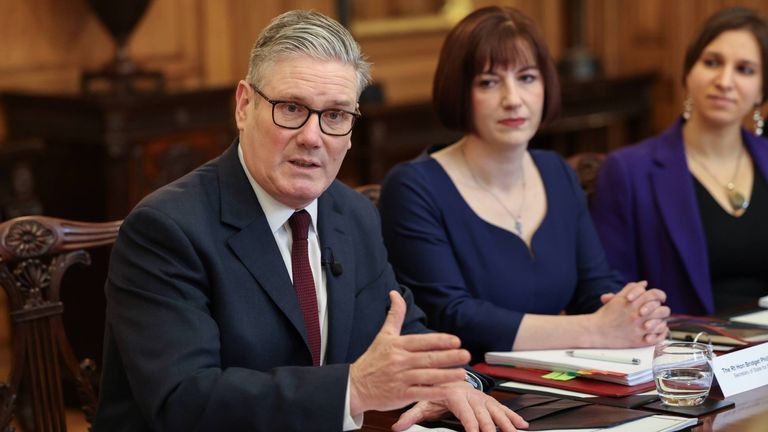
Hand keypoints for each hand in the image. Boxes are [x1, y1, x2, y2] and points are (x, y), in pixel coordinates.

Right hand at [349, 291, 470, 415]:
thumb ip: (394, 315)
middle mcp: (399, 361)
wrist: (355, 386)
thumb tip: (395, 293)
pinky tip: (449, 391)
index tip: (456, 341)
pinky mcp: (400, 395)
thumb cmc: (372, 360)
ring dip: (446, 375)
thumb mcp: (383, 335)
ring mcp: (400, 379)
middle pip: (427, 359)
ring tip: (463, 373)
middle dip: (448, 357)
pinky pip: (421, 393)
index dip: (439, 341)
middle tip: (466, 355)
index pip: (421, 342)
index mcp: (396, 346)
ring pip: (427, 376)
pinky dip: (436, 392)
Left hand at [392, 381, 527, 431]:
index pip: (463, 410)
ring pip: (494, 411)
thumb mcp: (422, 402)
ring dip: (505, 422)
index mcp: (453, 394)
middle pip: (482, 412)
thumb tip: (397, 426)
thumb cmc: (435, 389)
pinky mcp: (487, 401)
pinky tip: (521, 425)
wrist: (445, 373)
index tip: (474, 431)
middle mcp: (470, 395)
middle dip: (489, 426)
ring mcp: (480, 398)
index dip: (470, 421)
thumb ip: (411, 415)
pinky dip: (512, 416)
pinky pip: (501, 409)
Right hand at [593, 281, 669, 346]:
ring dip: (661, 321)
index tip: (660, 298)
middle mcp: (637, 315)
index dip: (660, 295)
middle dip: (661, 309)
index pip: (654, 295)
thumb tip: (644, 284)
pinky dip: (660, 334)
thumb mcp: (617, 298)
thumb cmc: (606, 315)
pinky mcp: (639, 341)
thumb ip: (631, 289)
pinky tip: (657, 330)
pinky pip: (658, 338)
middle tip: (657, 311)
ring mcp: (639, 329)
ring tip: (657, 321)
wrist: (596, 331)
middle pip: (661, 310)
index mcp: (632, 303)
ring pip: (662, 324)